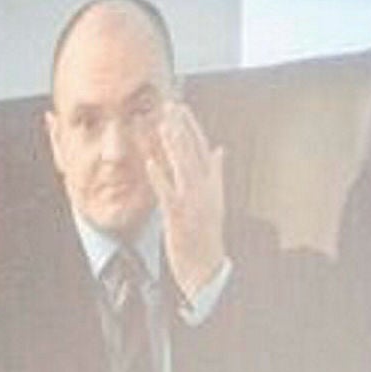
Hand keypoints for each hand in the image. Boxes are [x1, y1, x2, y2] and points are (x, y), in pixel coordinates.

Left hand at [148, 99, 228, 300]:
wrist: (205, 266)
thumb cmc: (206, 233)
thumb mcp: (216, 199)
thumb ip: (216, 172)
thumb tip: (219, 149)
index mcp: (213, 184)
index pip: (202, 148)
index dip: (191, 127)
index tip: (181, 107)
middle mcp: (205, 190)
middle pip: (192, 153)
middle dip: (181, 128)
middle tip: (169, 105)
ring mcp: (193, 202)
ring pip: (182, 167)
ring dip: (172, 146)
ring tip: (162, 124)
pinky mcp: (178, 216)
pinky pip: (167, 193)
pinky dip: (159, 177)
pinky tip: (150, 162)